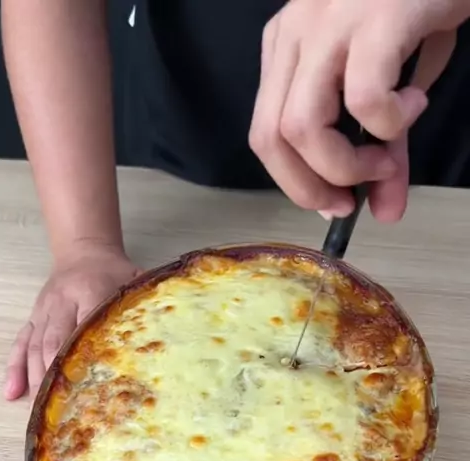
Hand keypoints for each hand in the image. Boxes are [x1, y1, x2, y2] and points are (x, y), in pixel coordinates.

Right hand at [5, 245, 140, 400]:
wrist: (84, 250)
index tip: (89, 384)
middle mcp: (63, 301)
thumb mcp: (134, 281)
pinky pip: (21, 343)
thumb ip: (146, 303)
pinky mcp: (34, 317)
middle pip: (55, 341)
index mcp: (91, 290)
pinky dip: (15, 368)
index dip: (84, 354)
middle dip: (56, 376)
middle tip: (61, 408)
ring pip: (36, 346)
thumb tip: (172, 331)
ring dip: (36, 378)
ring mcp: (45, 310)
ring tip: (39, 410)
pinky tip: (13, 392)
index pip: (86, 324)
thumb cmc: (115, 272)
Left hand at [250, 0, 465, 221]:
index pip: (265, 134)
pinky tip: (415, 103)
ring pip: (301, 126)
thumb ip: (383, 149)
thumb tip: (386, 214)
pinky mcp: (374, 16)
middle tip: (351, 200)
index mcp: (288, 45)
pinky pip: (363, 98)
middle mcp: (296, 32)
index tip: (336, 204)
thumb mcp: (394, 86)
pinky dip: (390, 122)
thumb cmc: (421, 7)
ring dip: (346, 166)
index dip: (295, 183)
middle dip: (309, 188)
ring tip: (387, 157)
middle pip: (269, 138)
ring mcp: (329, 21)